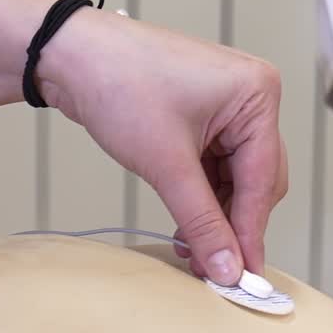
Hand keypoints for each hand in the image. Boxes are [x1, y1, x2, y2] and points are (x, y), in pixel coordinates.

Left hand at [0, 0, 286, 285]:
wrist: (69, 55)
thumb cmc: (119, 84)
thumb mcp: (166, 163)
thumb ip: (201, 221)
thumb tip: (227, 268)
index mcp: (258, 95)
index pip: (264, 180)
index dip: (250, 233)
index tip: (244, 277)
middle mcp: (251, 99)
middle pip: (257, 182)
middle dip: (232, 226)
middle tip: (214, 270)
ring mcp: (227, 109)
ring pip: (234, 181)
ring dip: (214, 217)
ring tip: (191, 253)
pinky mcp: (202, 119)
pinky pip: (213, 170)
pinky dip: (200, 199)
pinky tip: (185, 228)